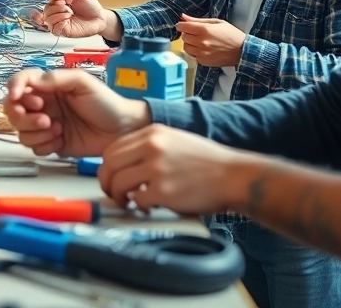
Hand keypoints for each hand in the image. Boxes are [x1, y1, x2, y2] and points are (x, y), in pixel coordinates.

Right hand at [3, 68, 150, 157]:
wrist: (122, 130)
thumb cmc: (106, 103)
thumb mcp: (83, 82)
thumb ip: (56, 78)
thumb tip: (32, 82)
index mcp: (48, 87)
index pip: (20, 83)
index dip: (13, 88)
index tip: (16, 95)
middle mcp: (43, 105)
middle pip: (13, 110)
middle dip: (23, 116)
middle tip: (43, 117)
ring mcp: (45, 126)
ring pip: (20, 131)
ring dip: (35, 131)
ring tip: (58, 128)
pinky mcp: (51, 144)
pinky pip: (34, 147)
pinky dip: (44, 145)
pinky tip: (61, 139)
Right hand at [32, 0, 111, 38]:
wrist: (100, 17)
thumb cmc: (91, 6)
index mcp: (61, 4)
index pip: (49, 1)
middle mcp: (59, 13)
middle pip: (46, 10)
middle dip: (55, 6)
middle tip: (66, 5)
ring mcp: (61, 23)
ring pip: (48, 19)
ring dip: (58, 13)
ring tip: (70, 12)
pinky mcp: (64, 31)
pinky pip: (54, 29)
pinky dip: (59, 22)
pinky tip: (68, 18)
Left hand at [98, 124, 249, 214]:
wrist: (234, 176)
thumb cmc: (208, 162)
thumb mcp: (175, 140)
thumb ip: (149, 147)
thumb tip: (124, 164)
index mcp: (153, 132)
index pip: (113, 148)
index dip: (107, 166)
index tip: (111, 177)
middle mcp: (152, 147)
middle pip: (109, 165)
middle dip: (106, 182)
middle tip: (113, 193)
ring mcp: (157, 168)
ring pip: (118, 183)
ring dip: (119, 197)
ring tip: (130, 202)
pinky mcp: (164, 191)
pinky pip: (137, 200)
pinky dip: (139, 207)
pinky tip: (149, 207)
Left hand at [176, 15, 245, 67]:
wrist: (242, 51)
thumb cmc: (231, 34)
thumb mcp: (216, 22)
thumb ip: (197, 20)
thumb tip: (183, 17)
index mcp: (204, 30)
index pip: (182, 27)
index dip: (182, 25)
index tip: (184, 25)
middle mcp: (201, 42)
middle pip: (183, 37)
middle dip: (187, 34)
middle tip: (196, 33)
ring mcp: (201, 53)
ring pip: (186, 47)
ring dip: (190, 43)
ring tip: (200, 41)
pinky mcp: (203, 61)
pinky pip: (192, 55)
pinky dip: (195, 52)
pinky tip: (204, 49)